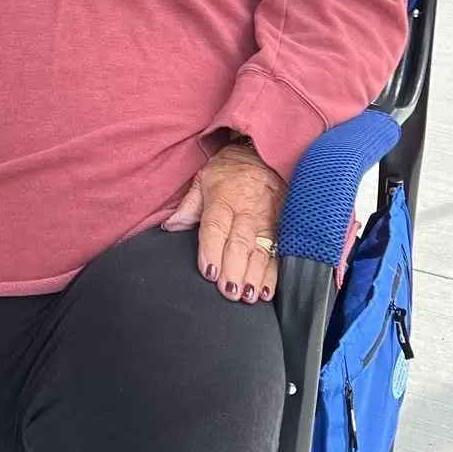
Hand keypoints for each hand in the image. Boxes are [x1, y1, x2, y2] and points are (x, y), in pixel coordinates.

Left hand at [163, 143, 287, 304]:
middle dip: (234, 269)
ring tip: (247, 296)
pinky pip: (280, 253)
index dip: (212, 250)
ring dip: (255, 276)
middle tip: (228, 291)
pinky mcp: (283, 227)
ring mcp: (268, 220)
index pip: (215, 226)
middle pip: (240, 243)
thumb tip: (169, 226)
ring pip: (261, 251)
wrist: (263, 156)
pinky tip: (268, 291)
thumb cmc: (229, 171)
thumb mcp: (203, 179)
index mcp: (223, 199)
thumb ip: (189, 206)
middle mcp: (247, 211)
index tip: (209, 272)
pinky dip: (275, 274)